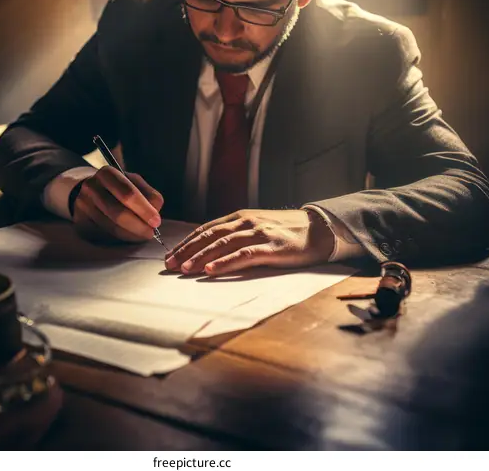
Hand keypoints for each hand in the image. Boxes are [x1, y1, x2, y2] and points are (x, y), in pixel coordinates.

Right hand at [73, 166, 163, 242]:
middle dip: (138, 226)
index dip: (144, 209)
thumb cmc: (118, 188)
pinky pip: (105, 236)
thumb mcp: (134, 183)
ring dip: (131, 235)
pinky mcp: (80, 224)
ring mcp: (83, 206)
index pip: (128, 193)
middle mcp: (91, 188)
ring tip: (142, 234)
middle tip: (150, 232)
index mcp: (107, 173)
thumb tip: (155, 215)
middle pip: (118, 213)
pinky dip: (120, 238)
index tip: (156, 221)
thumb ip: (148, 195)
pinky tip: (127, 234)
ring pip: (112, 228)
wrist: (90, 193)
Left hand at [164, 209, 334, 275]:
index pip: (206, 229)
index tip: (170, 256)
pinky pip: (243, 255)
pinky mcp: (270, 248)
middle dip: (187, 251)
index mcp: (239, 217)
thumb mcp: (257, 226)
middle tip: (169, 265)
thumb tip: (210, 248)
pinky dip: (225, 263)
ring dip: (201, 257)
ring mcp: (258, 233)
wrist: (319, 229)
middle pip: (209, 236)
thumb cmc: (285, 231)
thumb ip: (236, 233)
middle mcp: (245, 222)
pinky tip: (211, 271)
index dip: (187, 243)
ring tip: (184, 269)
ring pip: (222, 245)